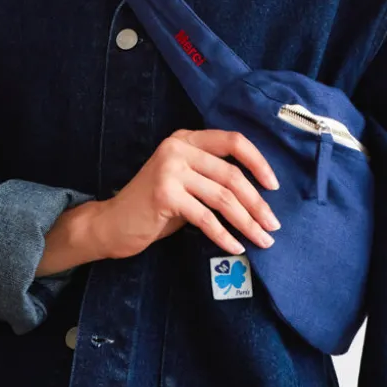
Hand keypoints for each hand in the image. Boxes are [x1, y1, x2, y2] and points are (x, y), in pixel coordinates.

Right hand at [90, 128, 281, 260]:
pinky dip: (224, 236)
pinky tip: (236, 247)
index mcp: (187, 139)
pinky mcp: (164, 194)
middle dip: (257, 204)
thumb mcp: (185, 182)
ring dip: (247, 222)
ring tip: (262, 240)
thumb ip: (212, 177)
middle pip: (232, 175)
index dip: (259, 163)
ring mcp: (170, 170)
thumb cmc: (153, 207)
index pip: (233, 141)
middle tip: (273, 226)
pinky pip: (205, 218)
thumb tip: (259, 196)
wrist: (112, 223)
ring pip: (223, 198)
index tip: (274, 186)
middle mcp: (178, 148)